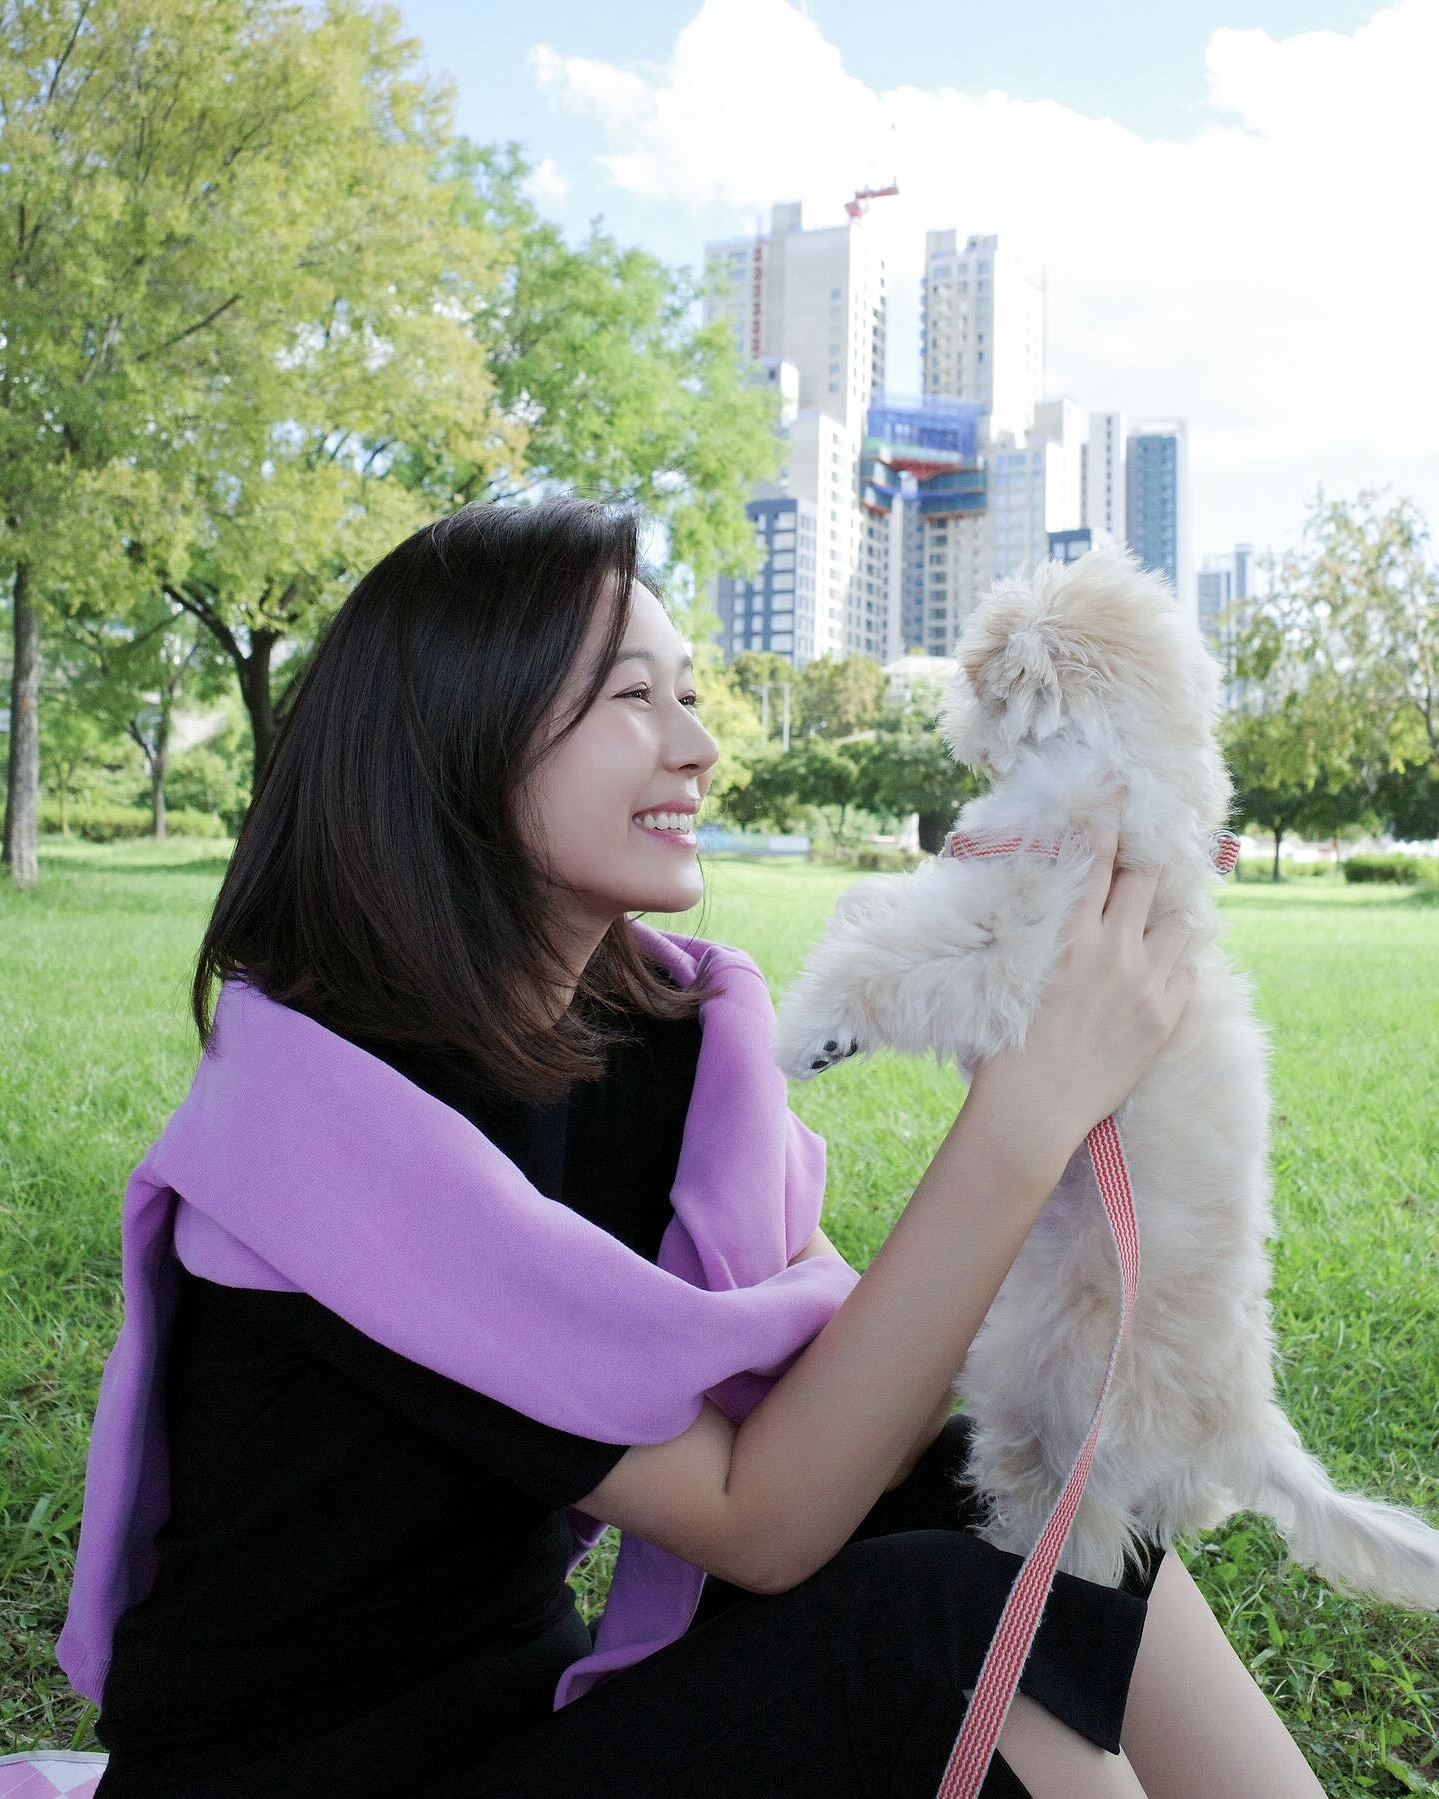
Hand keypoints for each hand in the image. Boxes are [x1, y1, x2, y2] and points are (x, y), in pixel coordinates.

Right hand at [967, 792, 1196, 1157]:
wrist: (1035, 1109)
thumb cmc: (1008, 1046)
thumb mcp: (1018, 974)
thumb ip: (1045, 936)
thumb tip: (1056, 911)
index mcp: (1069, 935)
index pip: (1096, 860)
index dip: (1108, 818)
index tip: (1118, 789)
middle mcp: (1113, 949)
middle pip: (1147, 881)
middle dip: (1144, 869)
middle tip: (1140, 868)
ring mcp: (1146, 982)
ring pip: (1177, 923)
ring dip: (1165, 917)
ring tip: (1153, 924)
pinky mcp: (1165, 1015)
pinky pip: (1186, 970)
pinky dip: (1174, 963)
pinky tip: (1157, 971)